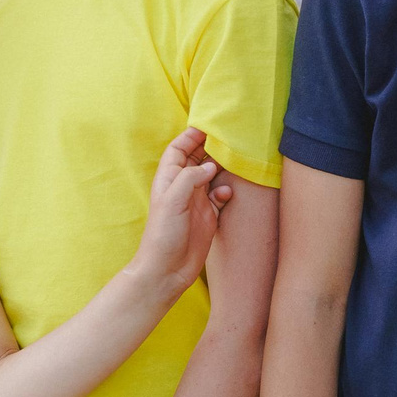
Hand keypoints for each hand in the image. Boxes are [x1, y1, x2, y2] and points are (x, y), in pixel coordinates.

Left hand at [130, 126, 229, 297]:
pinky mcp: (208, 216)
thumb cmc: (162, 235)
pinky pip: (221, 196)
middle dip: (211, 148)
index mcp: (169, 179)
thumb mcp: (173, 201)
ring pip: (212, 176)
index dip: (190, 137)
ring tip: (234, 162)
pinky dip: (227, 191)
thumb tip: (210, 166)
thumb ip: (190, 178)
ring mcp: (196, 201)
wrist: (167, 270)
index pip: (178, 149)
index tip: (207, 126)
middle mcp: (182, 187)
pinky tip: (227, 194)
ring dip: (222, 168)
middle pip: (197, 159)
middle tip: (228, 139)